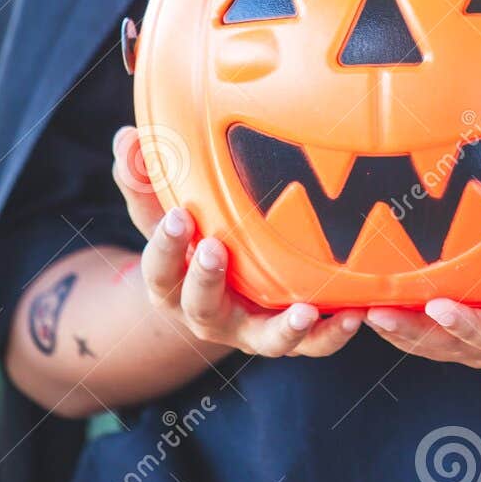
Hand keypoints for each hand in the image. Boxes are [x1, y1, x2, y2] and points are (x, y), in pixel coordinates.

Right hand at [111, 126, 364, 357]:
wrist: (217, 287)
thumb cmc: (189, 236)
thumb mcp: (162, 207)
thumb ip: (142, 175)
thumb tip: (126, 137)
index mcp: (171, 284)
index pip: (158, 269)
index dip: (164, 246)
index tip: (178, 217)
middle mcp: (206, 314)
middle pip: (200, 307)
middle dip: (205, 279)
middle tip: (213, 249)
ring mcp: (249, 329)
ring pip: (264, 340)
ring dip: (284, 328)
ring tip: (303, 311)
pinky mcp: (287, 333)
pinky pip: (312, 344)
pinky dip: (331, 334)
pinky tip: (354, 315)